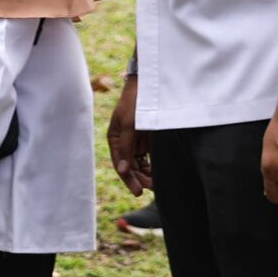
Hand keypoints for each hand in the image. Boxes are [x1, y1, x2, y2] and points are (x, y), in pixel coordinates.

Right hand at [108, 72, 152, 196]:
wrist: (150, 85)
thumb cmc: (136, 102)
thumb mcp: (129, 124)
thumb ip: (126, 147)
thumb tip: (122, 170)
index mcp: (115, 138)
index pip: (120, 164)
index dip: (128, 178)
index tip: (139, 191)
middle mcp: (125, 142)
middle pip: (130, 166)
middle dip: (139, 178)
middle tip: (152, 189)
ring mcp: (137, 141)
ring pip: (140, 164)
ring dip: (147, 174)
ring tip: (158, 184)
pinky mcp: (149, 140)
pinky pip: (150, 157)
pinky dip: (154, 166)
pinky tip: (161, 173)